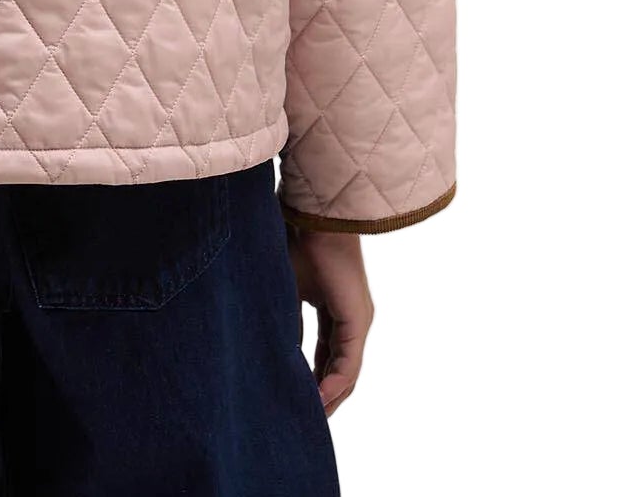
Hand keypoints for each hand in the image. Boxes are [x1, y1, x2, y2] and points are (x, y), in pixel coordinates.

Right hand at [284, 224, 372, 416]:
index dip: (312, 378)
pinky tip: (317, 399)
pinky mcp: (357, 321)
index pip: (326, 353)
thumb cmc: (294, 241)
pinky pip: (348, 364)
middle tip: (303, 418)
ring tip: (310, 418)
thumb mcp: (285, 291)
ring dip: (328, 397)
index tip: (294, 396)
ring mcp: (357, 321)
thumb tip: (277, 354)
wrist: (310, 216)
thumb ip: (286, 322)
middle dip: (322, 395)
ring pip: (346, 372)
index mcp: (334, 308)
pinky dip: (333, 384)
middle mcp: (351, 318)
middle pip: (340, 369)